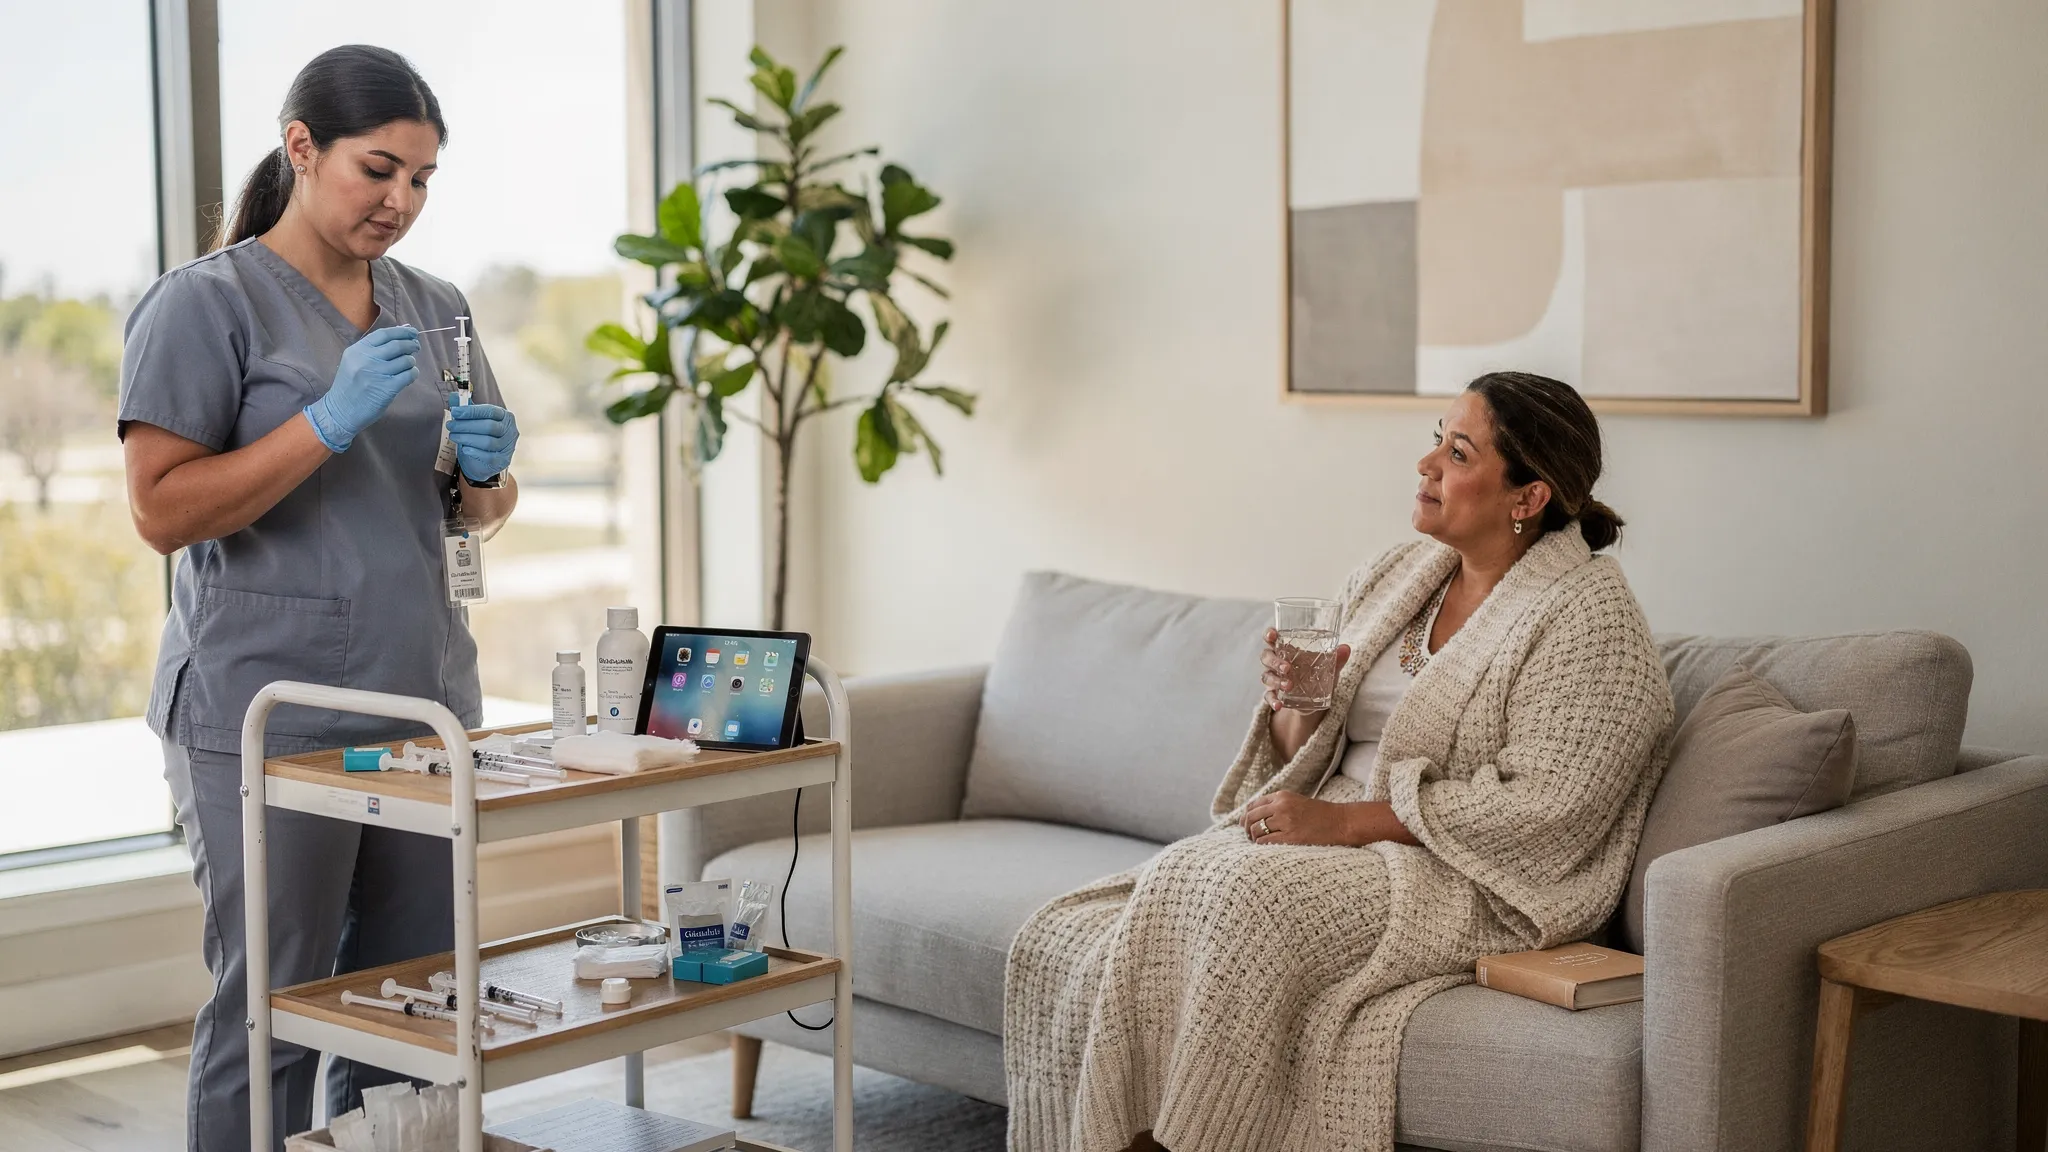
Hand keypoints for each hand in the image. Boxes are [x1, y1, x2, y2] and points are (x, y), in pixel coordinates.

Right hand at [304, 325, 419, 451]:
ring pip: (405, 360)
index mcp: (357, 350)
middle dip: (411, 344)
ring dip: (411, 361)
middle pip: (397, 345)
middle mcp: (366, 359)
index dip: (401, 331)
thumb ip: (374, 349)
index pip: (384, 334)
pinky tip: (410, 375)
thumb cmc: (350, 386)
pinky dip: (413, 373)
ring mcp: (377, 374)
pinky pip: (408, 375)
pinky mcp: (387, 388)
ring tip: (409, 365)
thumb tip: (401, 333)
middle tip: (416, 346)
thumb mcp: (354, 362)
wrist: (341, 411)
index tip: (412, 332)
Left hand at [446, 400, 517, 482]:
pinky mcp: (503, 461)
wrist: (483, 463)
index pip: (490, 411)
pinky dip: (475, 452)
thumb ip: (466, 408)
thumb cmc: (480, 437)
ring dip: (467, 438)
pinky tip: (465, 449)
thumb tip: (454, 396)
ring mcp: (508, 447)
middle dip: (466, 425)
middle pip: (489, 426)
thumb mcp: (474, 421)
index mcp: (505, 417)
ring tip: (454, 436)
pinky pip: (489, 457)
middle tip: (451, 425)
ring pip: (488, 442)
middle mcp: (510, 431)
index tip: (455, 411)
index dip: (471, 411)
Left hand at [1242, 792, 1359, 846]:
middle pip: (1251, 817)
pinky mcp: (1291, 837)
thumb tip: (1254, 816)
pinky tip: (1265, 847)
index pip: (1254, 805)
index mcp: (1282, 796)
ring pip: (1256, 829)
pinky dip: (1261, 845)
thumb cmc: (1320, 814)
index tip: (1245, 824)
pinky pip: (1265, 841)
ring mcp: (1286, 821)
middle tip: (1248, 836)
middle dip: (1246, 827)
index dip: (1246, 816)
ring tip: (1257, 842)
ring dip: (1253, 837)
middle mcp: (1281, 806)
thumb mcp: (1296, 802)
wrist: (1341, 822)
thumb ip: (1278, 805)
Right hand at [1260, 628, 1350, 713]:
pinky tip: (1279, 705)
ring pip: (1266, 676)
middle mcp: (1276, 663)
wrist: (1312, 702)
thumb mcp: (1328, 668)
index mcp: (1286, 650)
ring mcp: (1273, 679)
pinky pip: (1268, 696)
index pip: (1272, 638)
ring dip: (1276, 680)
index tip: (1273, 636)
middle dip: (1274, 661)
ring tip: (1289, 686)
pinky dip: (1272, 700)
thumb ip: (1335, 659)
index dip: (1269, 635)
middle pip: (1266, 656)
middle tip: (1287, 668)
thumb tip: (1346, 648)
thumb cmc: (1316, 676)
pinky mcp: (1274, 694)